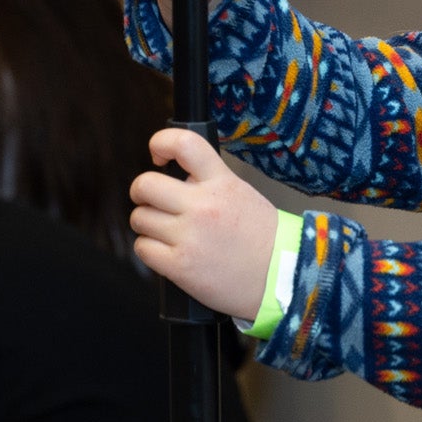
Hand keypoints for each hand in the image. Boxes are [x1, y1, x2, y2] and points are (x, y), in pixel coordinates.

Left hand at [129, 128, 277, 318]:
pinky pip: (142, 248)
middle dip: (141, 193)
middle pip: (145, 185)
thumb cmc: (262, 239)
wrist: (282, 277)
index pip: (184, 144)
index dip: (161, 143)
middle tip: (149, 200)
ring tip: (165, 232)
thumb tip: (174, 178)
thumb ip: (208, 182)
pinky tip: (166, 252)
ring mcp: (189, 236)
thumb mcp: (240, 193)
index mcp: (221, 182)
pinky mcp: (180, 266)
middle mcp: (202, 206)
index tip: (157, 155)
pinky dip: (149, 249)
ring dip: (147, 225)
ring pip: (139, 219)